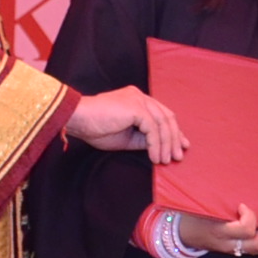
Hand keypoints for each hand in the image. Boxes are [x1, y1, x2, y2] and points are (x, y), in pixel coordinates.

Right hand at [67, 85, 186, 162]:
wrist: (78, 119)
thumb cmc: (95, 128)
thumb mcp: (125, 137)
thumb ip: (143, 139)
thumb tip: (160, 148)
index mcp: (137, 100)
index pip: (162, 114)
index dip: (173, 131)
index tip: (180, 146)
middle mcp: (140, 97)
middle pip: (167, 117)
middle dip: (175, 138)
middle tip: (178, 156)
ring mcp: (138, 100)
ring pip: (162, 123)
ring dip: (167, 144)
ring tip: (166, 160)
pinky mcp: (136, 107)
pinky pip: (153, 128)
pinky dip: (156, 144)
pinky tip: (154, 157)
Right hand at [174, 205, 257, 257]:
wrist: (181, 235)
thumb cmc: (192, 216)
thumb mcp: (201, 206)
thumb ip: (219, 201)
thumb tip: (234, 180)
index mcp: (219, 232)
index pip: (245, 230)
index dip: (249, 216)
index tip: (243, 205)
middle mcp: (228, 244)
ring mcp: (232, 249)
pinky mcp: (235, 250)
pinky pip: (255, 248)